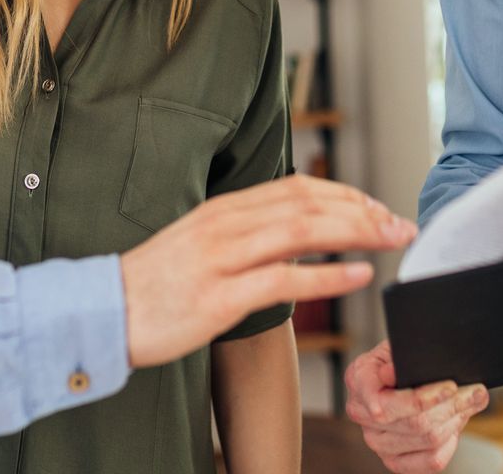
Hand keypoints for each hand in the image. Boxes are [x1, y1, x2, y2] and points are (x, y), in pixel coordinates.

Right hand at [119, 175, 413, 367]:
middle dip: (362, 211)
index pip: (296, 188)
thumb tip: (288, 231)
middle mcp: (224, 224)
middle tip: (401, 224)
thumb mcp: (197, 243)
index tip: (378, 209)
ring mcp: (220, 258)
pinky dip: (327, 276)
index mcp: (222, 209)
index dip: (345, 194)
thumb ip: (240, 232)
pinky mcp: (218, 297)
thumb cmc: (153, 286)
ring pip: (300, 231)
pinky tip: (359, 275)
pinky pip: (282, 280)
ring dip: (355, 233)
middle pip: (307, 203)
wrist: (100, 314)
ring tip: (391, 239)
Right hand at [344, 339, 488, 472]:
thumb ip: (398, 356)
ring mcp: (377, 442)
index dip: (416, 399)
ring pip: (427, 439)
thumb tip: (395, 372)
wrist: (391, 379)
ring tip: (472, 401)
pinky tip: (456, 423)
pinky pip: (431, 461)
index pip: (381, 399)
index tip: (449, 388)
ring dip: (456, 419)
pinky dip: (450, 442)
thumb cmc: (396, 359)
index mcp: (358, 381)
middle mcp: (361, 414)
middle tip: (476, 390)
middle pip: (415, 421)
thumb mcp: (396, 346)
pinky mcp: (394, 461)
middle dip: (452, 405)